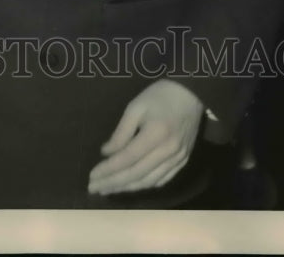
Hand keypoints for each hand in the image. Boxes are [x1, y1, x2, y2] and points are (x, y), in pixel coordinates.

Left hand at [88, 79, 203, 195]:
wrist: (191, 94)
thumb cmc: (159, 96)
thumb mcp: (135, 107)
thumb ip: (121, 132)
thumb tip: (107, 153)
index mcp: (155, 134)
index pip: (127, 158)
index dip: (109, 170)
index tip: (92, 176)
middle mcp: (168, 151)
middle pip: (137, 174)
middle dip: (113, 183)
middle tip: (94, 189)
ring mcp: (178, 159)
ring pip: (149, 181)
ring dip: (127, 188)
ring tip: (108, 190)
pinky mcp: (183, 161)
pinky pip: (162, 180)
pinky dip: (144, 185)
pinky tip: (132, 186)